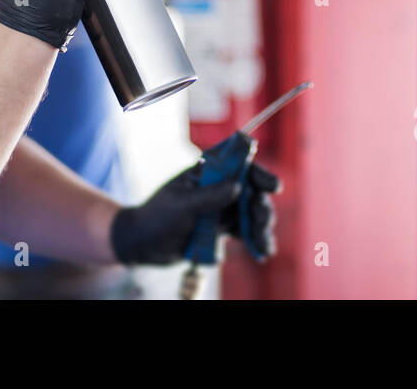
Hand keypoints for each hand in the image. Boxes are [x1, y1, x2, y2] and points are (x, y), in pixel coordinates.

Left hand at [109, 159, 281, 265]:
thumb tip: (238, 187)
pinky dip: (254, 242)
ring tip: (263, 244)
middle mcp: (217, 187)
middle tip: (262, 221)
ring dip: (261, 227)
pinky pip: (243, 233)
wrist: (143, 245)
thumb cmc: (156, 217)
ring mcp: (220, 208)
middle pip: (250, 191)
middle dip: (260, 206)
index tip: (273, 186)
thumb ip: (209, 197)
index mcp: (207, 172)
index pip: (238, 164)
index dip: (258, 172)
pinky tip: (262, 253)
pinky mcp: (220, 229)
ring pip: (250, 214)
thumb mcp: (181, 206)